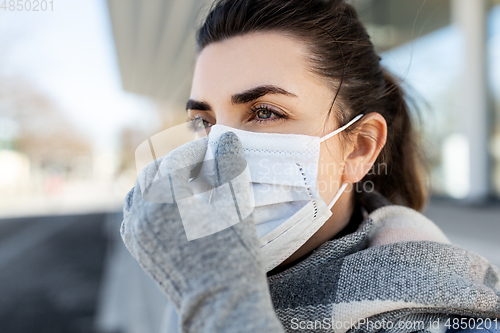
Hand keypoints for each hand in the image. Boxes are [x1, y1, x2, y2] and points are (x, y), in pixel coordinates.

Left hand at [121, 132, 284, 332]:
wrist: (218, 302)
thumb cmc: (232, 254)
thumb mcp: (236, 205)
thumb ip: (229, 165)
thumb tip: (225, 137)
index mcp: (166, 199)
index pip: (177, 159)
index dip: (197, 149)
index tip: (213, 147)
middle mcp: (143, 212)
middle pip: (155, 171)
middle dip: (178, 162)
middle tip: (202, 162)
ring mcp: (136, 231)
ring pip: (140, 190)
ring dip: (161, 179)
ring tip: (187, 181)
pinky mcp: (137, 246)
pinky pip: (134, 211)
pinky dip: (149, 200)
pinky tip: (171, 204)